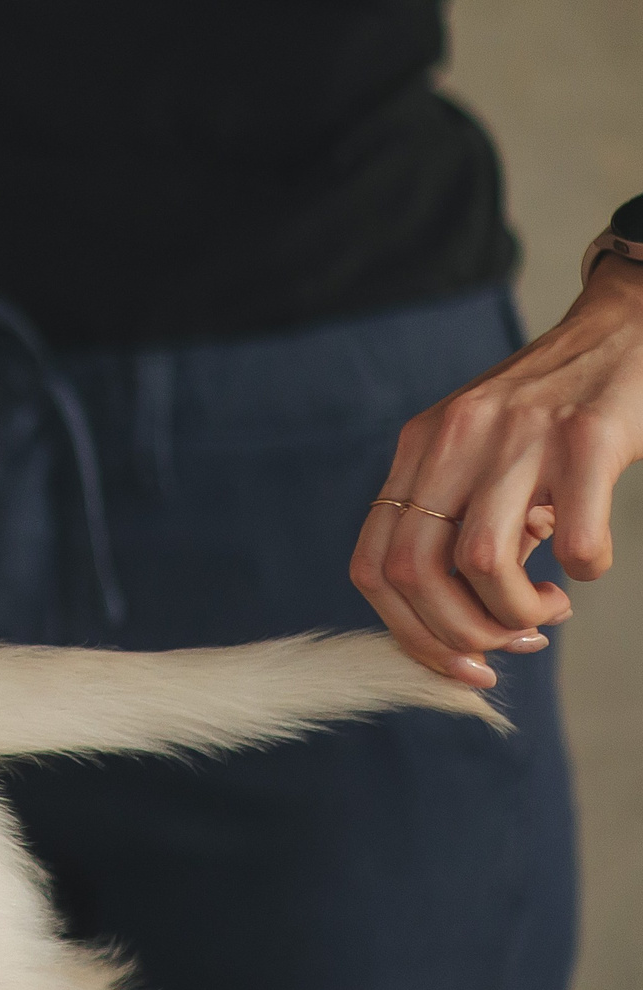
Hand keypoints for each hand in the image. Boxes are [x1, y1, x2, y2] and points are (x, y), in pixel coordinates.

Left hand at [351, 257, 642, 684]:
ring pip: (481, 563)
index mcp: (418, 450)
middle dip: (458, 635)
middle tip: (509, 643)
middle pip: (414, 573)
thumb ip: (464, 529)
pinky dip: (583, 573)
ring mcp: (518, 436)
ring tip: (550, 607)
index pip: (373, 566)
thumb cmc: (555, 409)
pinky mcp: (588, 437)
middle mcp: (454, 440)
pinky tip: (588, 563)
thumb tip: (469, 626)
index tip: (457, 663)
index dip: (406, 633)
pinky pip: (575, 540)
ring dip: (517, 613)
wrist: (628, 325)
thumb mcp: (485, 457)